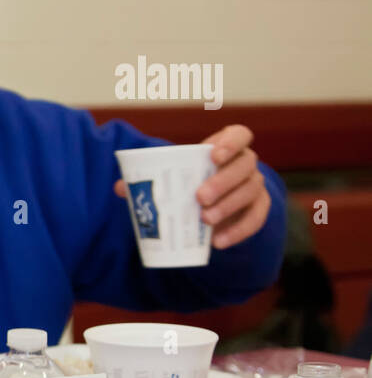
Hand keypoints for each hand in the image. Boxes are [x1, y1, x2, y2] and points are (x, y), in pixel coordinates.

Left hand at [112, 125, 270, 249]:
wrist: (212, 204)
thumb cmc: (189, 182)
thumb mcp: (173, 177)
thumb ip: (149, 179)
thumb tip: (119, 187)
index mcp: (226, 147)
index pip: (240, 135)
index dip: (231, 142)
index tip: (213, 156)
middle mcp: (246, 163)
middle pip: (244, 166)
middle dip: (223, 181)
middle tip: (199, 198)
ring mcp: (255, 185)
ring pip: (250, 192)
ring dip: (228, 207)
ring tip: (205, 221)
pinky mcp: (258, 209)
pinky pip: (256, 219)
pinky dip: (238, 231)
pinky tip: (218, 242)